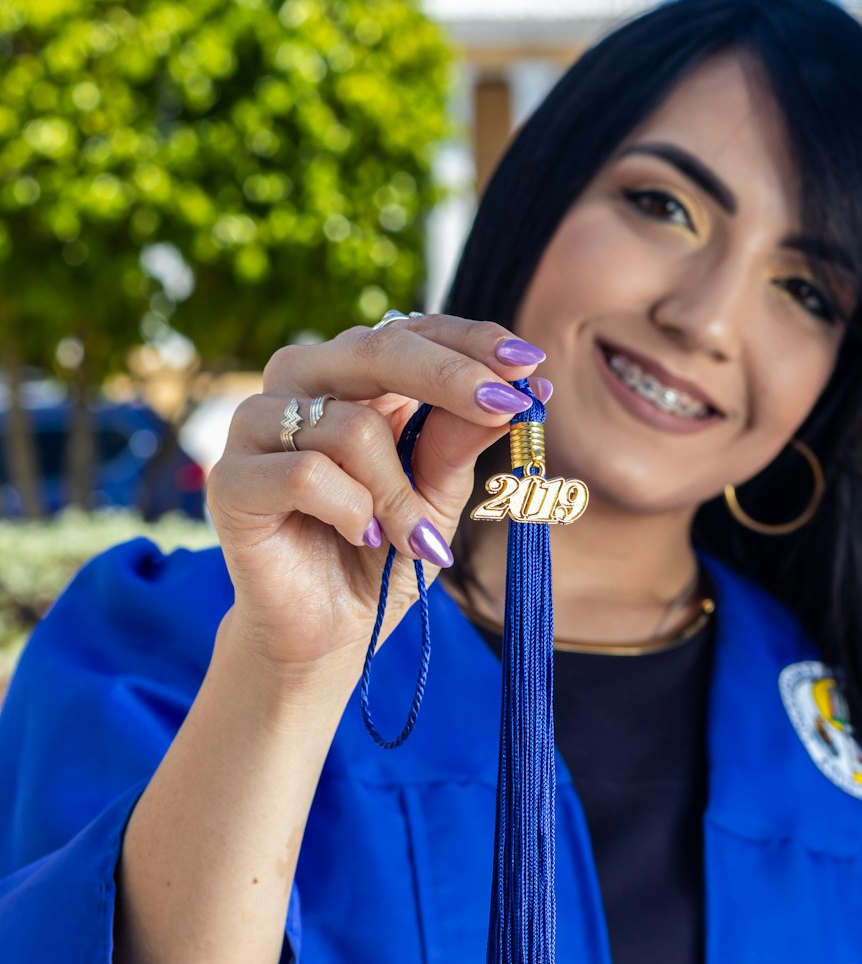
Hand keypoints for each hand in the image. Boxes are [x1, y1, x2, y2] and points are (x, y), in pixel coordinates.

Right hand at [206, 316, 547, 674]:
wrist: (326, 632)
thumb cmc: (381, 554)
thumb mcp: (438, 495)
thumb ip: (463, 438)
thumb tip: (525, 386)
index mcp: (349, 377)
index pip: (410, 332)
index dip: (470, 342)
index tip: (527, 365)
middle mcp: (299, 385)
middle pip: (378, 350)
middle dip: (453, 378)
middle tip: (505, 408)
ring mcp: (257, 427)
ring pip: (352, 426)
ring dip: (399, 494)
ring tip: (409, 539)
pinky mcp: (232, 480)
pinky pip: (309, 473)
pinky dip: (352, 512)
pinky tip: (360, 537)